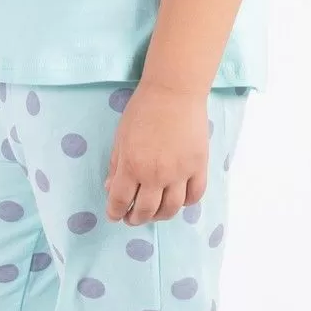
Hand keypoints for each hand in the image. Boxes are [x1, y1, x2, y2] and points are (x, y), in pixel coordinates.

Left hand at [104, 82, 209, 225]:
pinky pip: (194, 196)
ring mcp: (180, 172)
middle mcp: (155, 174)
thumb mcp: (120, 137)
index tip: (115, 215)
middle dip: (135, 218)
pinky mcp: (199, 166)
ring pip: (171, 209)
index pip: (120, 201)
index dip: (115, 212)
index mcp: (131, 165)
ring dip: (159, 216)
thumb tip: (111, 189)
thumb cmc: (143, 110)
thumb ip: (115, 166)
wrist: (174, 91)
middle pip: (145, 210)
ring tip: (154, 213)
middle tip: (132, 218)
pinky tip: (177, 199)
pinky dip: (185, 203)